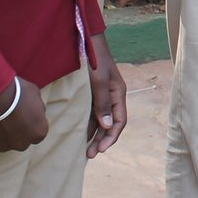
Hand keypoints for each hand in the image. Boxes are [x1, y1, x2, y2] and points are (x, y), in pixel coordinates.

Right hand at [0, 76, 47, 152]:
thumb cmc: (17, 93)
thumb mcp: (35, 94)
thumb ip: (37, 108)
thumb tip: (35, 112)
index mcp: (38, 132)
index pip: (37, 133)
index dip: (30, 124)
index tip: (23, 116)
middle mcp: (22, 144)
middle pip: (21, 140)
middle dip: (16, 131)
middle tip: (9, 116)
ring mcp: (4, 147)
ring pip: (4, 142)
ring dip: (1, 132)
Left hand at [85, 34, 126, 157]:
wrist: (86, 42)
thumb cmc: (94, 60)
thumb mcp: (99, 81)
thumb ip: (103, 103)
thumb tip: (107, 126)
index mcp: (118, 94)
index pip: (119, 121)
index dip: (111, 137)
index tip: (100, 150)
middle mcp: (111, 97)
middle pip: (109, 124)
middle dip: (101, 140)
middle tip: (89, 155)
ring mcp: (100, 96)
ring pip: (100, 121)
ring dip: (94, 135)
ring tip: (84, 150)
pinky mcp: (90, 94)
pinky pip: (90, 114)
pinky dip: (86, 125)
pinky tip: (78, 134)